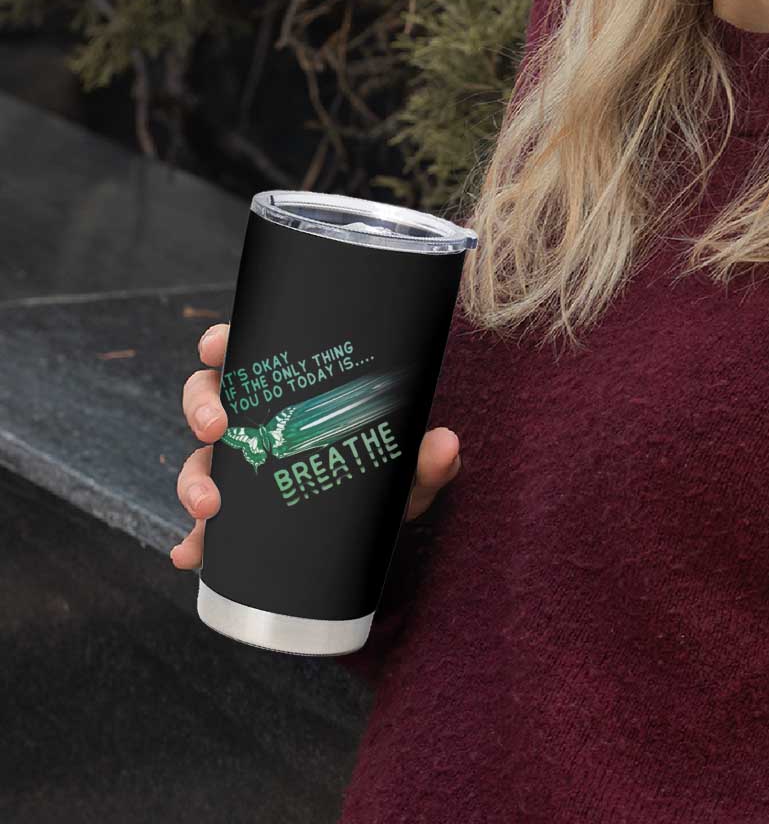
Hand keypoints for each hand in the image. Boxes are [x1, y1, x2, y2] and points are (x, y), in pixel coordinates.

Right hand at [169, 323, 461, 568]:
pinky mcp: (240, 516)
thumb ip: (427, 458)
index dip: (221, 343)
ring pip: (199, 460)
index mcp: (290, 392)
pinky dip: (193, 540)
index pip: (246, 353)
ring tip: (208, 507)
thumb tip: (446, 444)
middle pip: (208, 400)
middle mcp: (258, 422)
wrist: (379, 526)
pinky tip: (191, 555)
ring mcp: (245, 467)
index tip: (216, 346)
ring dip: (193, 479)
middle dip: (201, 410)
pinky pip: (205, 526)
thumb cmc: (387, 477)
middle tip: (216, 428)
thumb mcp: (408, 468)